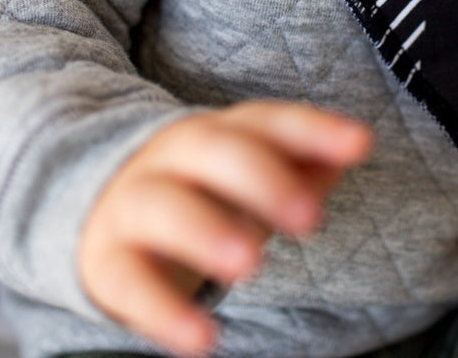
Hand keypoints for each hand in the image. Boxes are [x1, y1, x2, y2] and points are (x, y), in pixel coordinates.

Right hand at [77, 101, 372, 356]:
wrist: (97, 212)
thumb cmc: (200, 194)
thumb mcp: (249, 177)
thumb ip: (303, 163)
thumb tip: (356, 145)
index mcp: (216, 133)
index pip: (266, 121)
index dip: (313, 130)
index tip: (360, 143)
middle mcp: (172, 158)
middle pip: (213, 151)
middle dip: (262, 178)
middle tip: (310, 220)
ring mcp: (134, 204)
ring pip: (164, 207)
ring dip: (207, 231)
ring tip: (252, 265)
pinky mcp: (107, 261)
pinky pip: (130, 281)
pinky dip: (165, 312)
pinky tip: (204, 340)